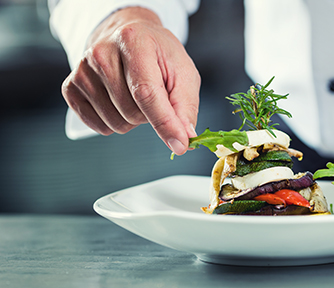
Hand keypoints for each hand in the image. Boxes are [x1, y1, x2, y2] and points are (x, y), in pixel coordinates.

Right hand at [61, 7, 199, 154]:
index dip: (164, 123)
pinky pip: (97, 126)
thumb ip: (185, 106)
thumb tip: (185, 138)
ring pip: (115, 123)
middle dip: (150, 115)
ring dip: (132, 120)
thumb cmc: (158, 55)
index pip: (146, 93)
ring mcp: (82, 71)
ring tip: (135, 95)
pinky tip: (119, 102)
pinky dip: (113, 123)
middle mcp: (101, 54)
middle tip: (153, 94)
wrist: (128, 36)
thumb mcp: (182, 71)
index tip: (180, 145)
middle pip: (131, 112)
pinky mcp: (70, 87)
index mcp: (133, 42)